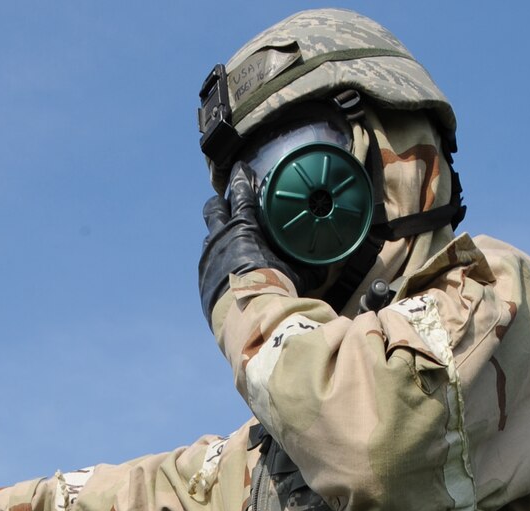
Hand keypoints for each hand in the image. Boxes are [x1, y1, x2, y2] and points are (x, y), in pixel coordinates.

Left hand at [198, 163, 290, 327]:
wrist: (250, 321)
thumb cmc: (275, 291)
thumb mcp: (295, 272)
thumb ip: (304, 263)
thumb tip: (325, 265)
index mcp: (243, 227)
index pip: (240, 192)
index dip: (242, 178)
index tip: (243, 170)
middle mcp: (221, 238)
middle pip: (215, 208)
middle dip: (222, 204)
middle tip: (231, 205)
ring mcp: (209, 259)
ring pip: (210, 236)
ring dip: (219, 234)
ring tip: (230, 238)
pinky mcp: (204, 281)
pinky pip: (210, 263)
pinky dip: (218, 261)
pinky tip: (228, 268)